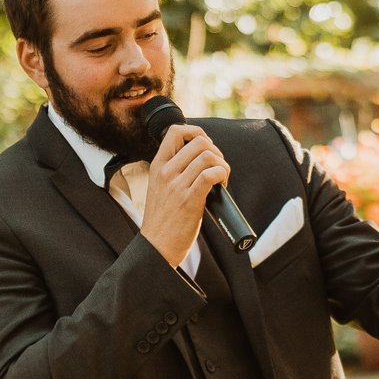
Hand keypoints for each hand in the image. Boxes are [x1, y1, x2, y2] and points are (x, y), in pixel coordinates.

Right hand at [140, 124, 228, 268]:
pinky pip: (211, 174)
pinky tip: (221, 188)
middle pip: (200, 141)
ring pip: (208, 156)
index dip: (196, 132)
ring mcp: (177, 186)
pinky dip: (222, 176)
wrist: (156, 247)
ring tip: (220, 180)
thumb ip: (175, 171)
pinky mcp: (190, 200)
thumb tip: (202, 157)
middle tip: (217, 168)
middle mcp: (166, 172)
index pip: (175, 131)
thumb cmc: (163, 220)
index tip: (206, 146)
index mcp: (157, 166)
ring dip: (222, 165)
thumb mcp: (160, 187)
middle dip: (216, 152)